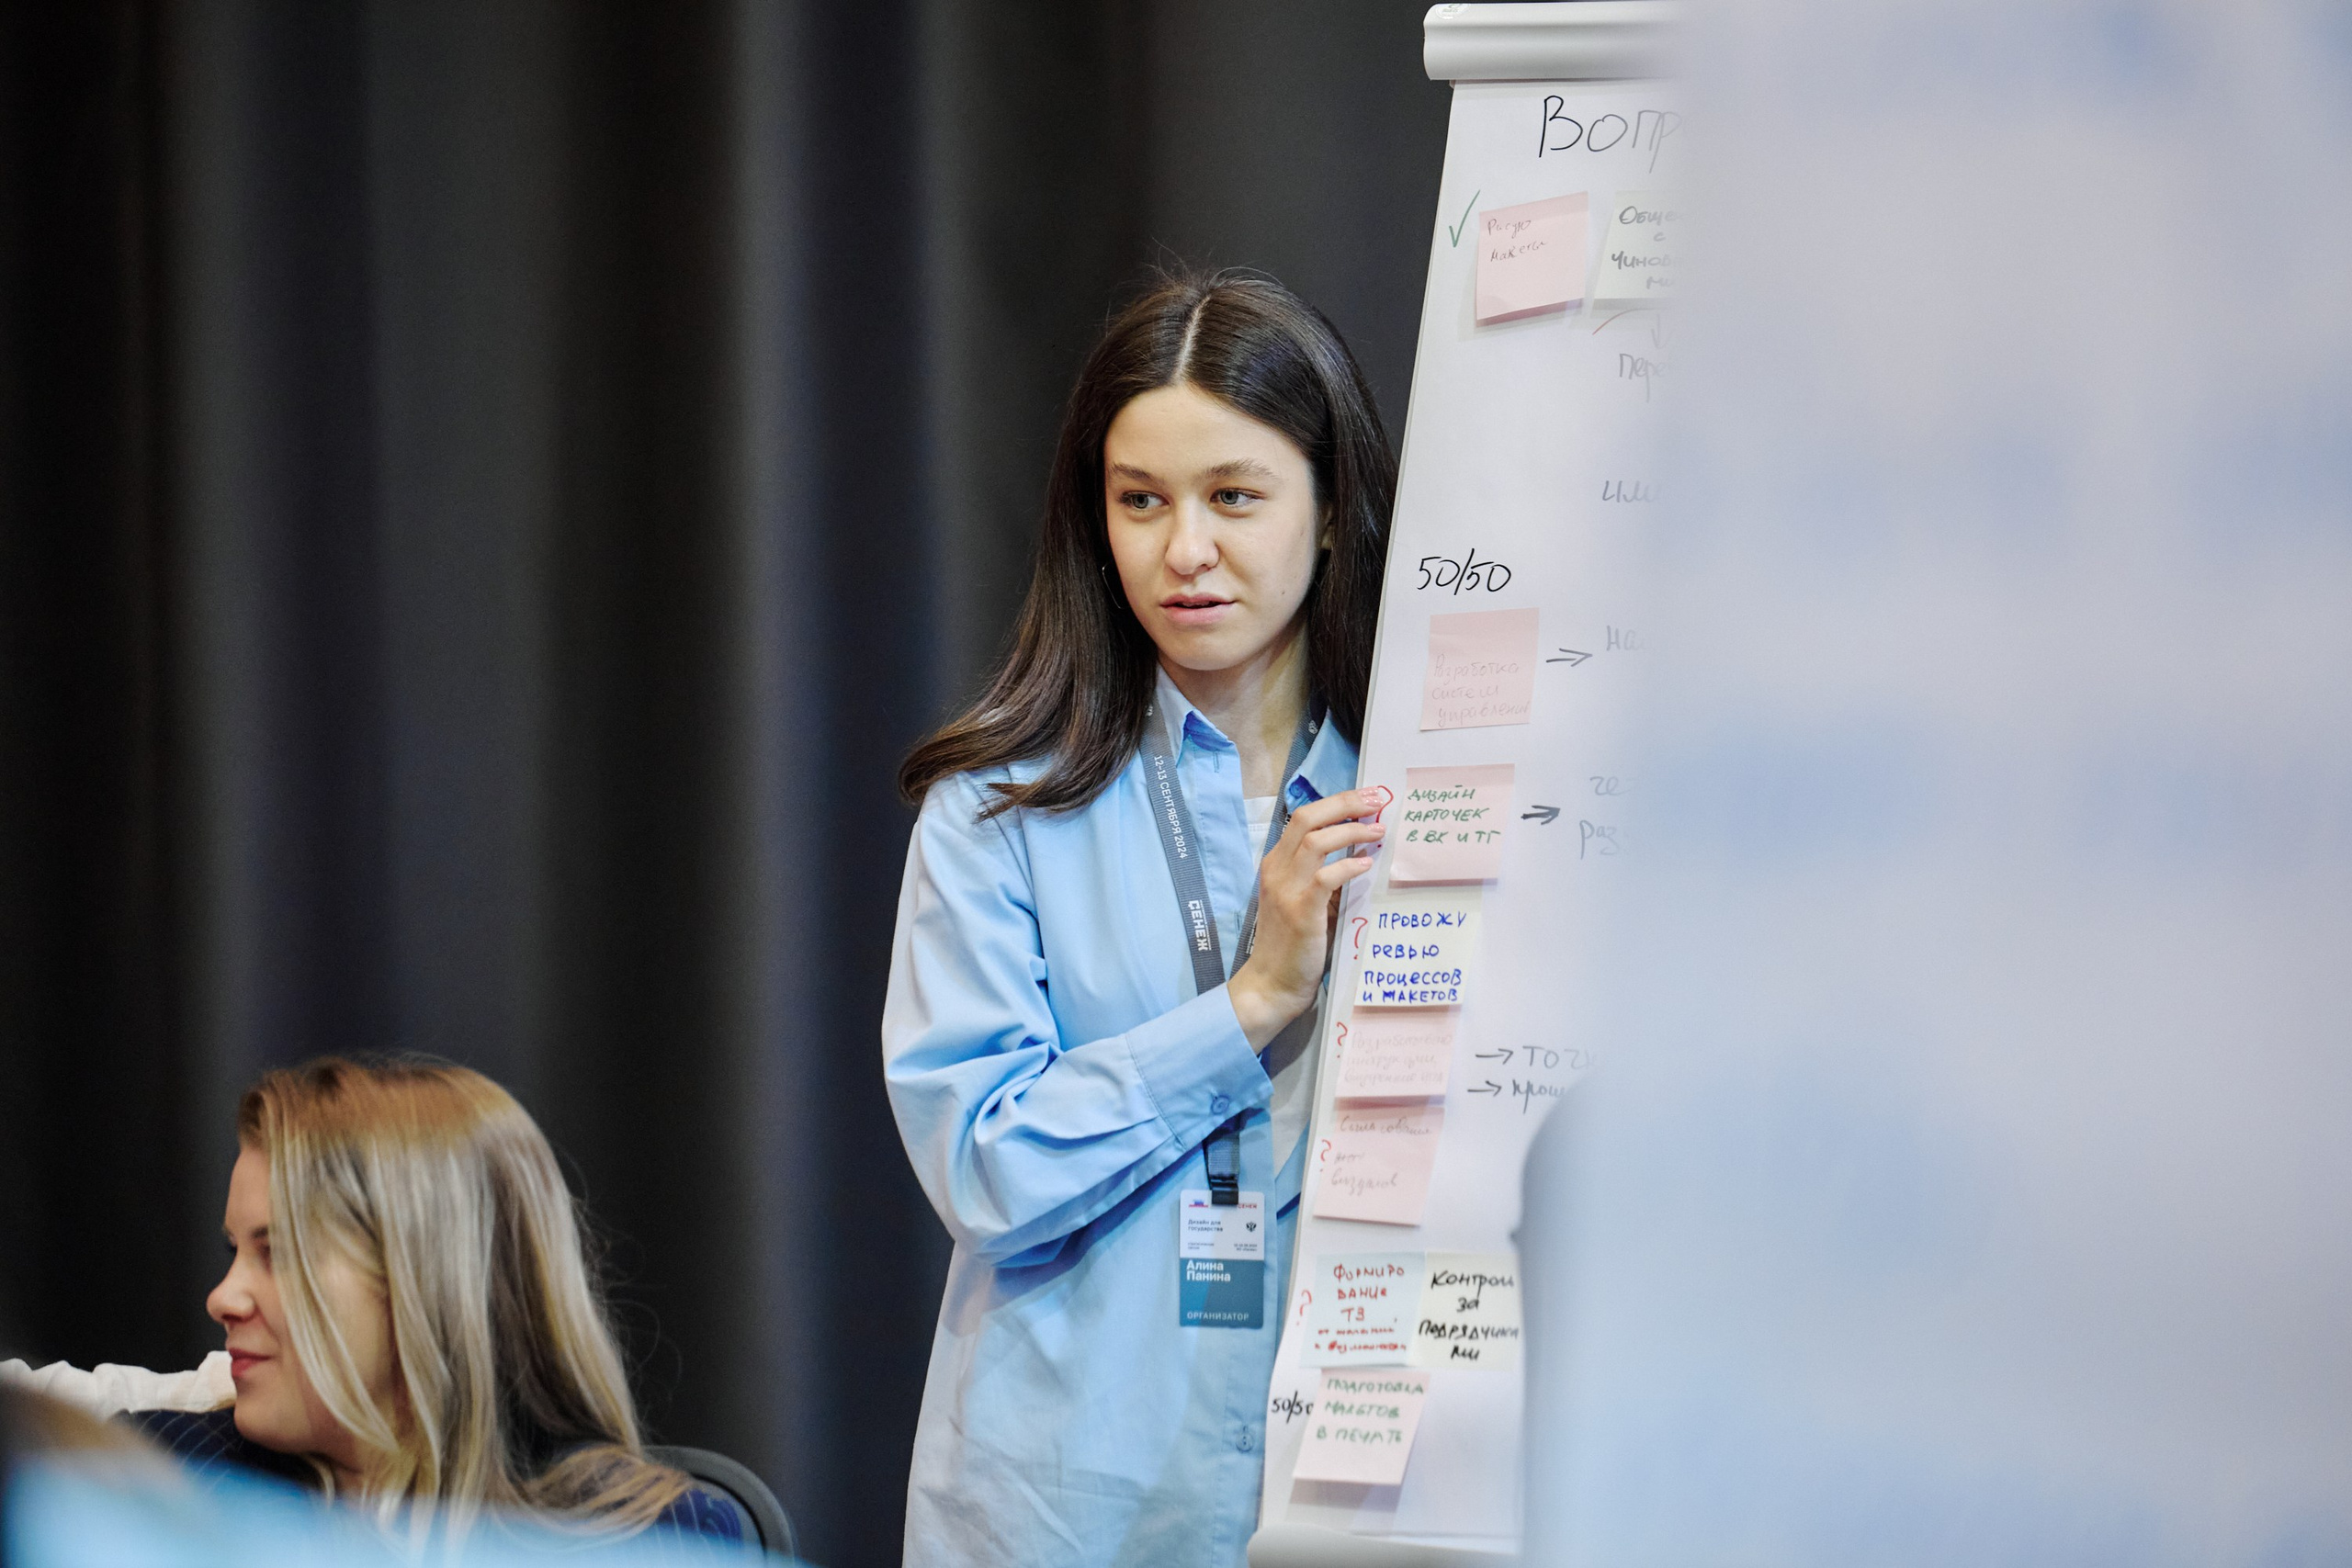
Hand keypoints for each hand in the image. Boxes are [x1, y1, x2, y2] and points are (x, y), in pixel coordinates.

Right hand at [1227, 789, 1384, 1048]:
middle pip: (1307, 818)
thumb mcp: (1306, 902)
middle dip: (1345, 803)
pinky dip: (1349, 866)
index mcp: (1276, 863)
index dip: (1336, 803)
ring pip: (1316, 840)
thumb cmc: (1293, 945)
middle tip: (1376, 800)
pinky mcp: (1300, 911)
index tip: (1366, 798)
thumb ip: (1325, 878)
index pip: (1303, 818)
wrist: (1271, 983)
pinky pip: (1326, 877)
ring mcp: (1286, 889)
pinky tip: (1367, 865)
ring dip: (1351, 831)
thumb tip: (1362, 855)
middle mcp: (1277, 869)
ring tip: (1378, 831)